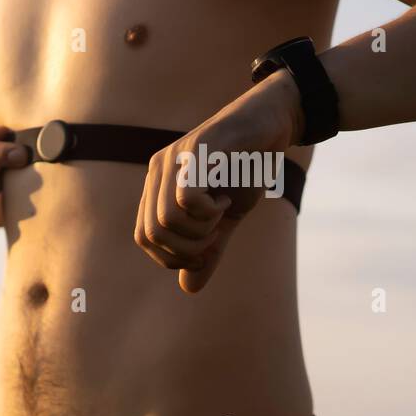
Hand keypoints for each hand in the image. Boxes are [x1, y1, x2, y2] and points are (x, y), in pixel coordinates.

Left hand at [134, 71, 303, 292]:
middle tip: (216, 233)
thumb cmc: (246, 168)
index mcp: (159, 187)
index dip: (173, 256)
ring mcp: (175, 158)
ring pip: (166, 219)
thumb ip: (207, 250)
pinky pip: (186, 197)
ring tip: (223, 214)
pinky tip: (226, 199)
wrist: (270, 125)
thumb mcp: (226, 219)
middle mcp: (159, 171)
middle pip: (151, 233)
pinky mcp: (197, 149)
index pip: (144, 238)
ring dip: (201, 230)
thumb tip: (188, 289)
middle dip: (187, 249)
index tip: (206, 247)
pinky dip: (209, 210)